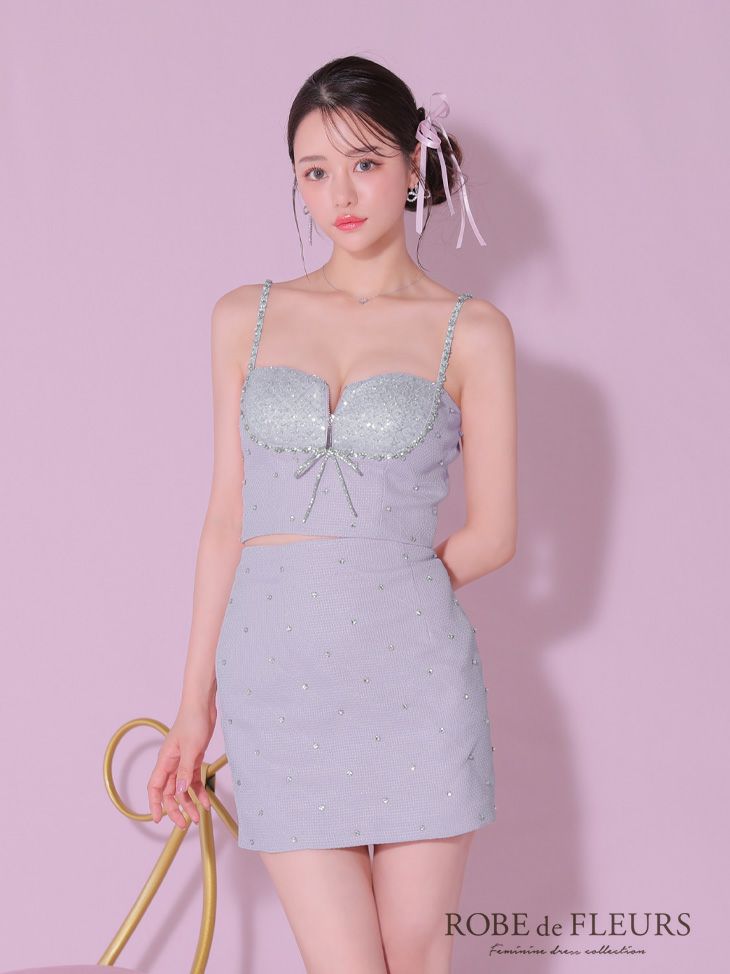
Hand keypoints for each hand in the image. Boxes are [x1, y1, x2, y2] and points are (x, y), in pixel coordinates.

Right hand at [147, 704, 215, 829]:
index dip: (155, 804)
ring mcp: (183, 762)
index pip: (155, 787)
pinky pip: (194, 780)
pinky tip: (206, 802)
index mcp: (165, 761)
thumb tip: (178, 792)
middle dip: (176, 809)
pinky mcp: (194, 759)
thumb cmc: (193, 722)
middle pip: (169, 792)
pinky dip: (199, 792)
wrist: (203, 706)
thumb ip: (184, 771)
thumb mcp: (190, 748)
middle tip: (185, 823)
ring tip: (197, 817)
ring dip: (189, 803)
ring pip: (182, 789)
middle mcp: (172, 764)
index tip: (158, 820)